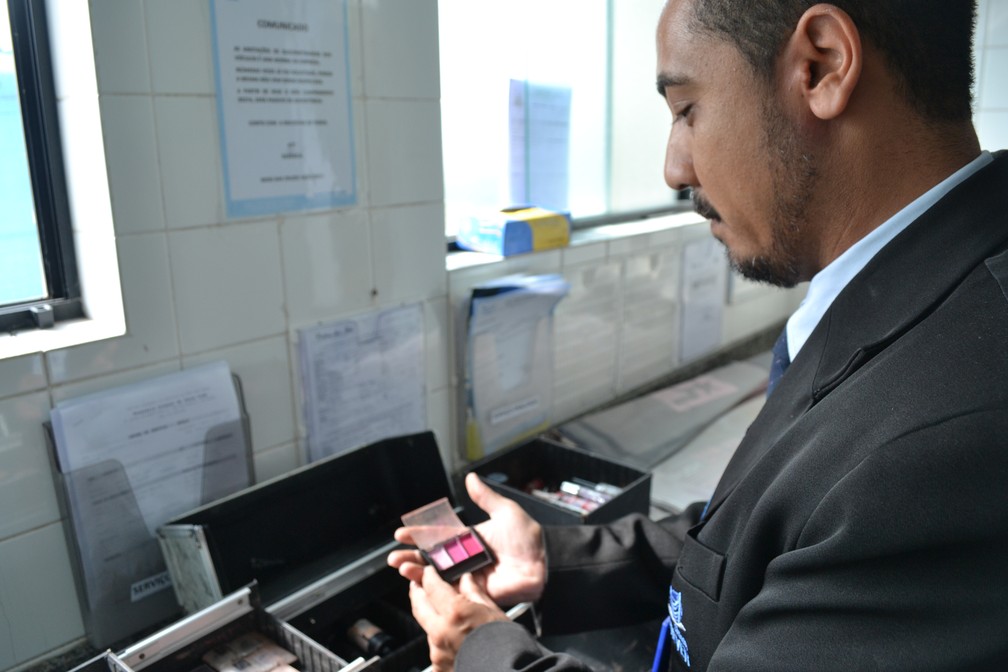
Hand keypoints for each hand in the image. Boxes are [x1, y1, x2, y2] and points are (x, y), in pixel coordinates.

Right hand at [388, 472, 546, 604]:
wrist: (546, 563)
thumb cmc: (529, 538)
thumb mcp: (506, 512)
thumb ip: (486, 497)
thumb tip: (470, 476)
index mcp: (469, 540)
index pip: (438, 537)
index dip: (419, 535)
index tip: (401, 533)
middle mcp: (465, 559)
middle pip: (431, 559)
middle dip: (411, 558)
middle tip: (394, 557)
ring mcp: (469, 577)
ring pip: (437, 577)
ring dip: (418, 574)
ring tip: (403, 569)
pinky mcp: (475, 593)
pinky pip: (451, 594)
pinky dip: (435, 592)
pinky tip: (420, 588)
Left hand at [409, 565, 507, 671]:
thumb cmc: (508, 646)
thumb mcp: (494, 612)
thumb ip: (475, 594)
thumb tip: (467, 580)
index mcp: (454, 612)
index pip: (432, 586)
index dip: (428, 575)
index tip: (429, 571)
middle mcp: (440, 632)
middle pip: (419, 605)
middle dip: (418, 592)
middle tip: (419, 585)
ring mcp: (437, 653)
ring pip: (427, 628)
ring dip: (432, 619)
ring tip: (443, 615)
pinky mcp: (438, 668)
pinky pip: (436, 649)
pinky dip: (441, 641)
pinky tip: (453, 640)